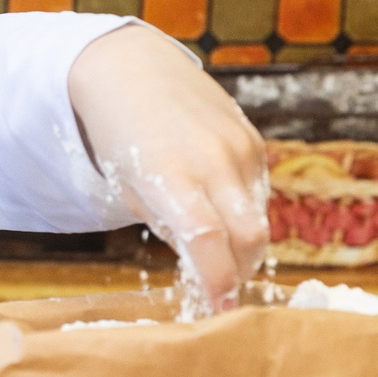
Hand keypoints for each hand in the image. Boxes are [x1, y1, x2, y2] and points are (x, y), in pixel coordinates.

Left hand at [67, 24, 268, 312]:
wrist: (130, 68)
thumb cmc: (120, 136)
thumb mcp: (130, 188)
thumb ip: (169, 224)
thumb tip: (204, 262)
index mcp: (171, 175)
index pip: (208, 240)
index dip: (220, 281)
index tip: (219, 308)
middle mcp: (212, 160)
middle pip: (249, 236)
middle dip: (241, 270)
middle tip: (224, 287)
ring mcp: (238, 147)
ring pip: (258, 216)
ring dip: (243, 240)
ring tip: (214, 243)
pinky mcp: (252, 139)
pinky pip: (258, 189)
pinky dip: (244, 209)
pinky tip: (218, 204)